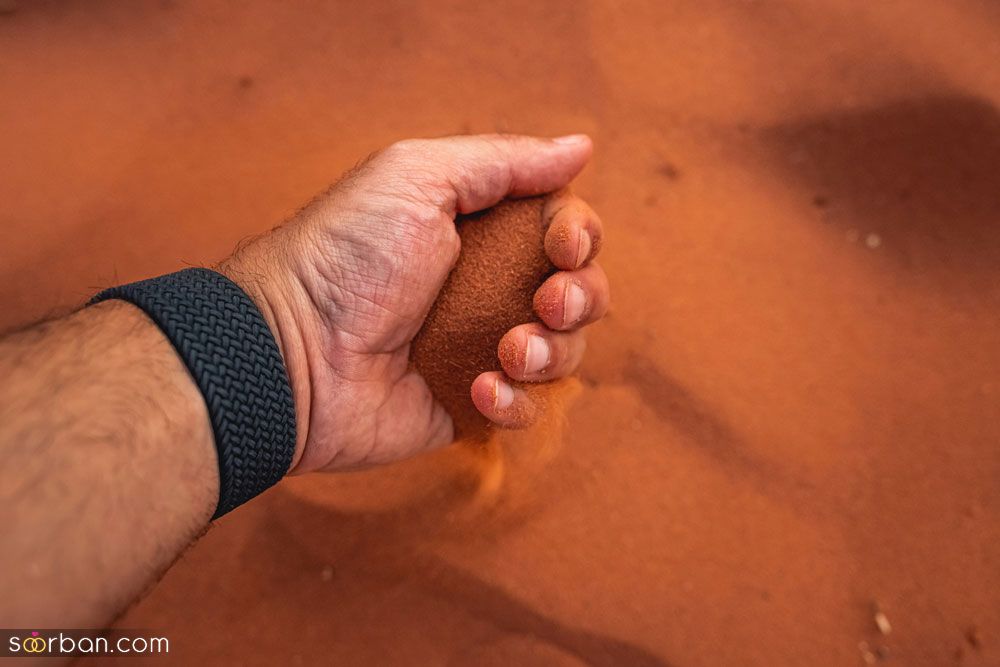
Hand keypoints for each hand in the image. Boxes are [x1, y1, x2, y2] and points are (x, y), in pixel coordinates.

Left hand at [221, 134, 608, 473]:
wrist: (291, 354)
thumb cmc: (347, 257)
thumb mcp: (418, 177)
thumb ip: (504, 161)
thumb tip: (581, 148)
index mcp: (481, 230)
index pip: (566, 229)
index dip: (580, 236)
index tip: (561, 245)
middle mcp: (489, 287)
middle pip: (580, 290)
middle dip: (580, 296)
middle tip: (547, 303)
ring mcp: (481, 348)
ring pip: (565, 351)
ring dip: (553, 351)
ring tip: (508, 351)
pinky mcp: (471, 405)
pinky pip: (529, 409)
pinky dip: (517, 401)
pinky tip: (477, 390)